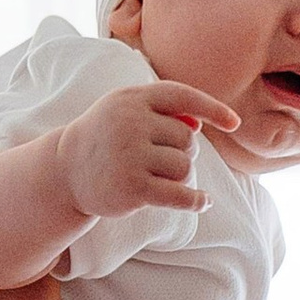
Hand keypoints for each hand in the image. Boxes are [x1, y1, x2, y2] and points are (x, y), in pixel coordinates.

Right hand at [56, 83, 240, 222]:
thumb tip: (199, 123)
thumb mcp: (126, 113)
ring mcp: (130, 155)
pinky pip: (179, 194)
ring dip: (180, 177)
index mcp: (132, 98)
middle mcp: (130, 123)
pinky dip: (195, 200)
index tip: (234, 123)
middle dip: (181, 152)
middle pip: (186, 139)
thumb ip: (161, 112)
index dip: (212, 108)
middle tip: (157, 161)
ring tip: (158, 179)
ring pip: (184, 167)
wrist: (66, 171)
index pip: (182, 96)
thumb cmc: (105, 138)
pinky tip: (203, 203)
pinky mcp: (133, 187)